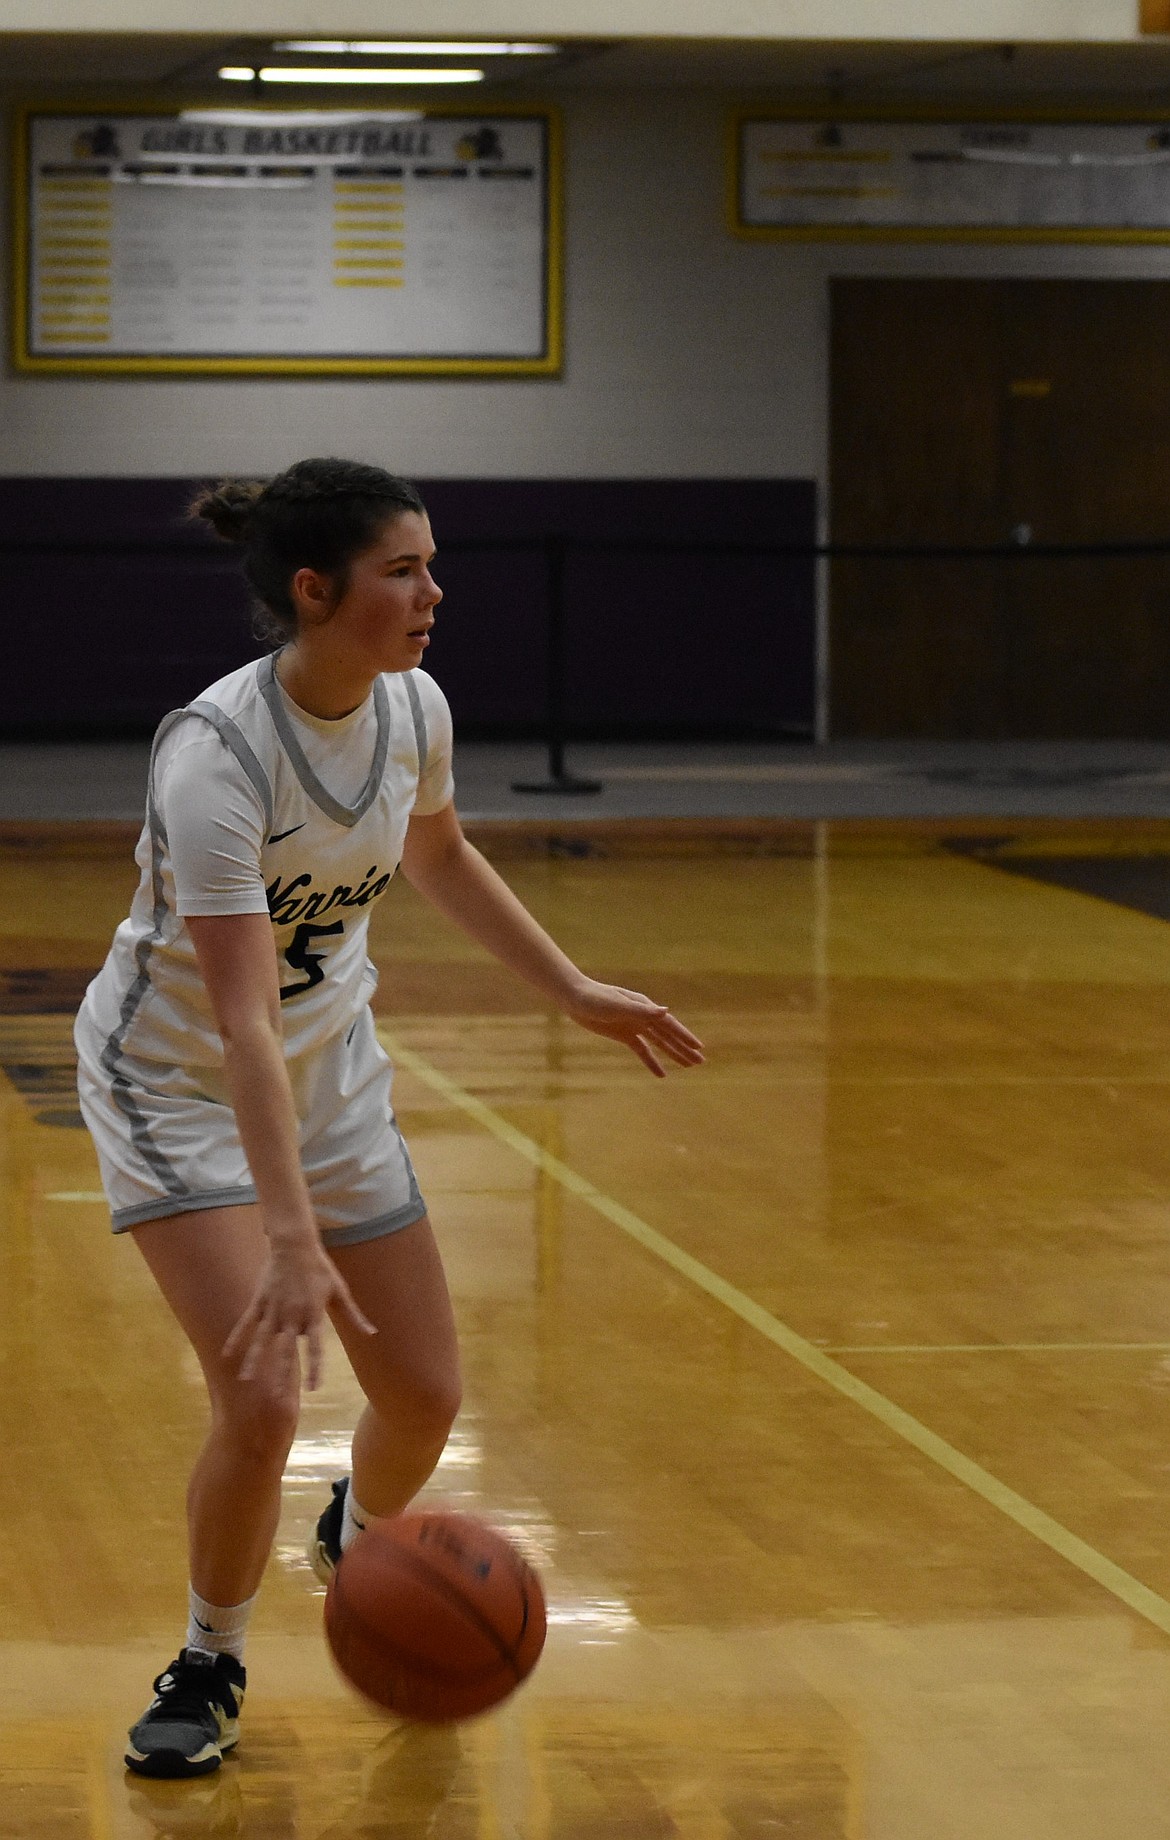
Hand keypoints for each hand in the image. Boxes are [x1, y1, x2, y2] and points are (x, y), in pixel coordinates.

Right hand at [222, 1235, 375, 1390]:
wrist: (295, 1245)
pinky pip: (246, 1323)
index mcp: (313, 1315)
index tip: (312, 1388)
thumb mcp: (340, 1291)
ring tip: (246, 1381)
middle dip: (281, 1375)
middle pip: (286, 1351)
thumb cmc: (320, 1268)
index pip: (315, 1348)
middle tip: (276, 1399)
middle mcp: (292, 1316)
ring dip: (254, 1361)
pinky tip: (227, 1354)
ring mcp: (273, 1309)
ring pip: (262, 1341)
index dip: (314, 1368)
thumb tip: (372, 1333)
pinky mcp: (259, 1301)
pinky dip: (237, 1338)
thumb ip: (353, 1315)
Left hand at [564, 978, 704, 1077]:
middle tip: (701, 1062)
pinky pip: (642, 1050)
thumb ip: (642, 1010)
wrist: (575, 998)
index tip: (699, 1048)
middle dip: (684, 1048)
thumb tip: (666, 1011)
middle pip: (668, 1036)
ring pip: (659, 1043)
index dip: (684, 1036)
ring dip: (673, 1054)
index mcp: (645, 1007)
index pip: (669, 1024)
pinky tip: (662, 1074)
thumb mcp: (618, 1004)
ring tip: (689, 1066)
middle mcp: (643, 1016)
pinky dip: (652, 1062)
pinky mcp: (624, 1035)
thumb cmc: (595, 998)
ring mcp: (635, 1026)